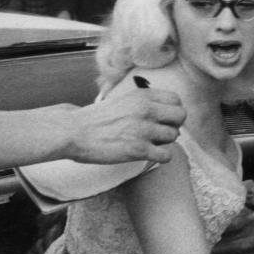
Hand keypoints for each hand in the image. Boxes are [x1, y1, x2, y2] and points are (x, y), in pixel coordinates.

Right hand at [65, 88, 185, 163]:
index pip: (176, 100)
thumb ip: (144, 104)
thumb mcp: (122, 100)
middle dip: (173, 125)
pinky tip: (151, 156)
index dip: (172, 111)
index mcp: (142, 96)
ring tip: (149, 144)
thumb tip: (165, 114)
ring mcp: (143, 130)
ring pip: (174, 136)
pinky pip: (166, 155)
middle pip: (180, 116)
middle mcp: (146, 109)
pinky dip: (161, 158)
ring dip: (164, 142)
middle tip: (160, 133)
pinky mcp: (138, 149)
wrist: (73, 133)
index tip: (164, 119)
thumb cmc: (95, 119)